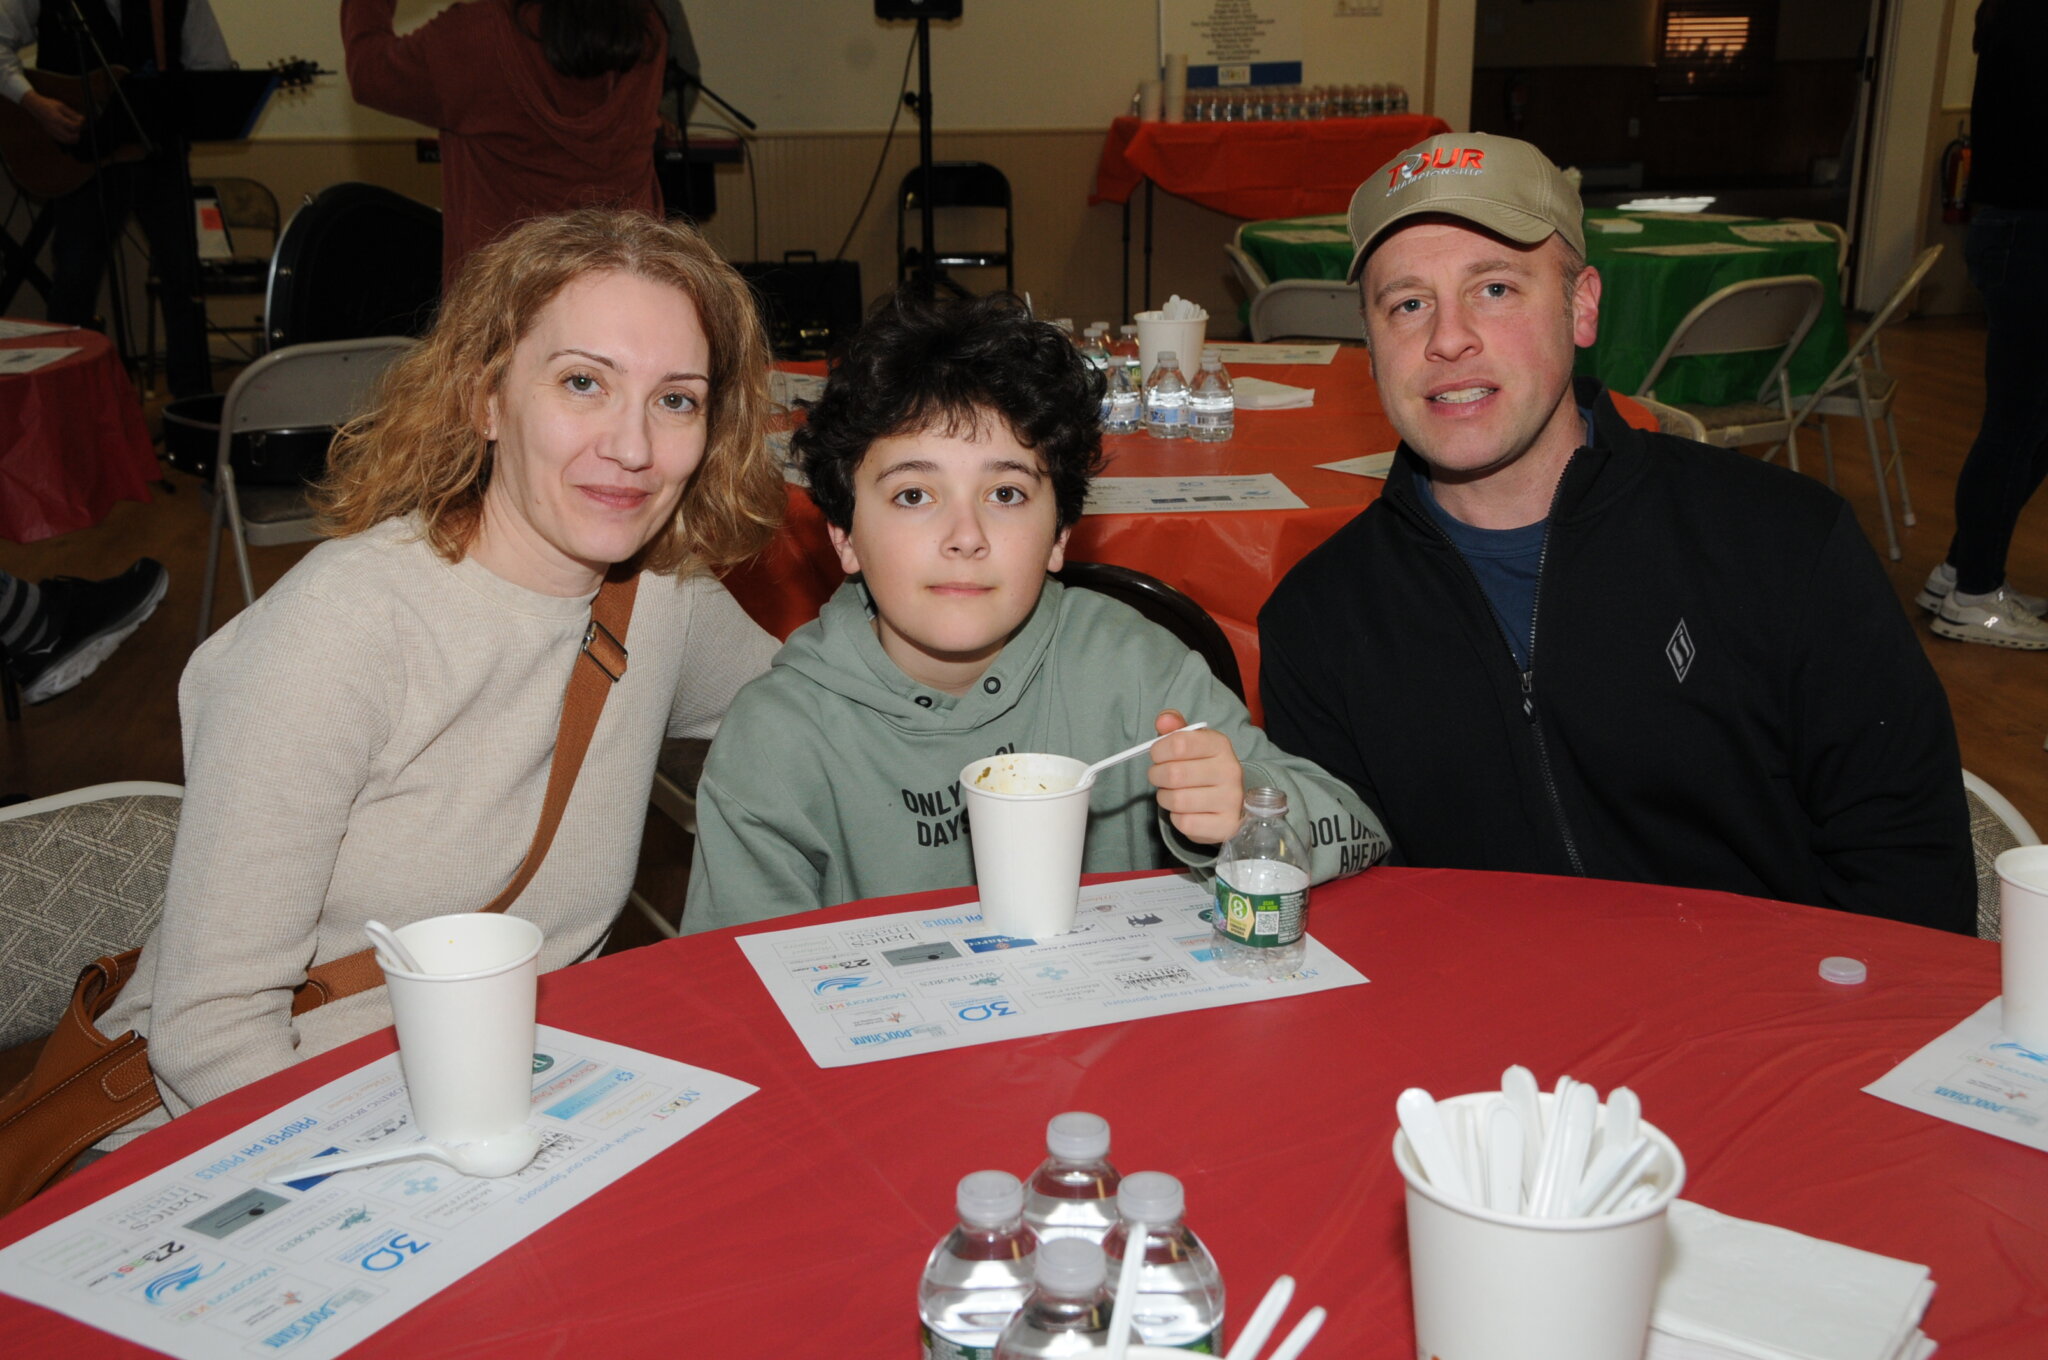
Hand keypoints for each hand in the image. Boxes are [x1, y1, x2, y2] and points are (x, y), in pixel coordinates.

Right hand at [24, 91, 83, 144]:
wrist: (34, 106)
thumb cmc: (49, 105)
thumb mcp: (61, 106)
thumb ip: (72, 114)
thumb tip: (83, 120)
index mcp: (57, 118)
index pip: (73, 126)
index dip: (80, 125)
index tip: (81, 121)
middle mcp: (54, 126)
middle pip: (70, 137)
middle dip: (77, 135)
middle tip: (79, 129)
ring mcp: (51, 131)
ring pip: (66, 141)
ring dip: (73, 138)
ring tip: (75, 132)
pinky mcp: (50, 133)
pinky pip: (61, 140)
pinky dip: (67, 139)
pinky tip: (69, 133)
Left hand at [1148, 709, 1243, 845]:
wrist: (1229, 804)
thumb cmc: (1202, 768)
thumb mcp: (1191, 744)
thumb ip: (1175, 728)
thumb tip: (1164, 719)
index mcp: (1220, 745)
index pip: (1179, 743)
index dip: (1158, 751)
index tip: (1157, 755)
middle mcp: (1230, 770)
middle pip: (1174, 774)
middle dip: (1157, 776)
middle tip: (1159, 777)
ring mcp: (1230, 800)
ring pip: (1176, 800)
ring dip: (1165, 798)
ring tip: (1173, 794)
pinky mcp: (1225, 825)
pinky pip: (1184, 823)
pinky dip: (1177, 818)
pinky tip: (1186, 811)